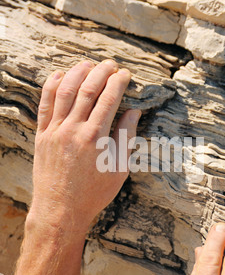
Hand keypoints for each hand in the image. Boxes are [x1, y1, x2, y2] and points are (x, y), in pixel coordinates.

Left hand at [30, 60, 140, 232]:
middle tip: (111, 64)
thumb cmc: (94, 193)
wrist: (60, 210)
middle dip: (101, 71)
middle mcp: (74, 130)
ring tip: (88, 64)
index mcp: (96, 138)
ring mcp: (55, 131)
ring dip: (77, 72)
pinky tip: (60, 75)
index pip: (109, 98)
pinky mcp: (41, 136)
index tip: (125, 74)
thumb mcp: (119, 169)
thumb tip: (134, 112)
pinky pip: (45, 104)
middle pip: (88, 89)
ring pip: (65, 91)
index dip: (119, 82)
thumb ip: (126, 138)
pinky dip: (51, 86)